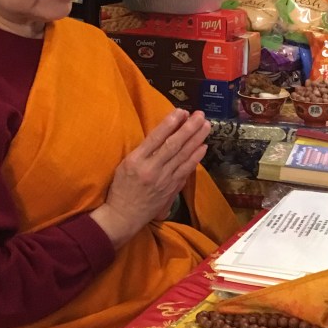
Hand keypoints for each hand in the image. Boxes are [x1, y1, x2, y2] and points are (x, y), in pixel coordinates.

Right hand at [91, 109, 209, 248]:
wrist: (122, 216)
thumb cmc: (121, 188)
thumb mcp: (124, 165)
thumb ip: (142, 152)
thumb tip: (164, 135)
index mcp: (135, 160)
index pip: (155, 138)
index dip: (170, 123)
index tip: (181, 111)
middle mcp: (151, 169)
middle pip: (173, 145)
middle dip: (189, 128)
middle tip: (200, 115)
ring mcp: (163, 180)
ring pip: (183, 156)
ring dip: (196, 139)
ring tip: (206, 126)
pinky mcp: (171, 189)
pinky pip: (186, 170)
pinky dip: (195, 158)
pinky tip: (203, 147)